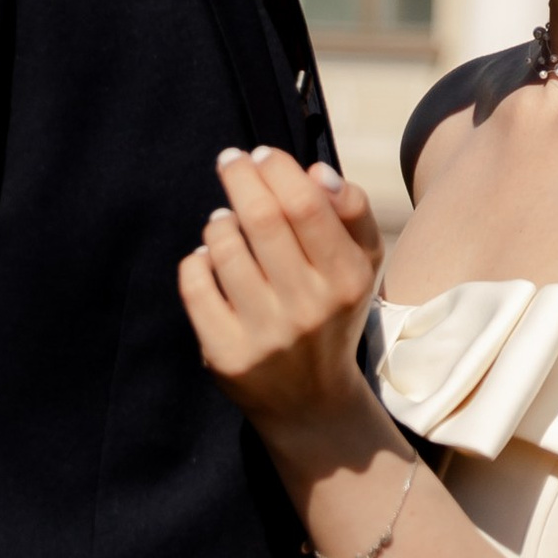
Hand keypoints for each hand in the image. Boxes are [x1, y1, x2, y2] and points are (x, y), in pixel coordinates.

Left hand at [179, 147, 381, 431]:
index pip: (306, 205)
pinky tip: (210, 259)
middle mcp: (309, 307)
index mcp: (347, 278)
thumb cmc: (333, 311)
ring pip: (223, 247)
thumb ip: (351, 209)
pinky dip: (197, 259)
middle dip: (239, 177)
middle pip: (261, 218)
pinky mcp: (227, 354)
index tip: (262, 155)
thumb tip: (315, 171)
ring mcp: (265, 333)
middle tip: (230, 162)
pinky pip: (195, 284)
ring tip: (225, 221)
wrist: (312, 402)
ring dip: (219, 222)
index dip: (277, 169)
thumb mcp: (362, 262)